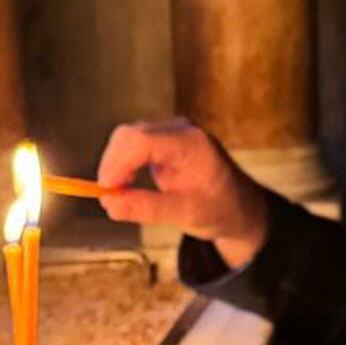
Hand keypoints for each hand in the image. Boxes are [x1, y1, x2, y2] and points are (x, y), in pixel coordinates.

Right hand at [97, 118, 270, 267]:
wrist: (239, 205)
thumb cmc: (219, 210)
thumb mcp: (185, 215)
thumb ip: (147, 208)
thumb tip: (109, 204)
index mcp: (192, 145)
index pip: (142, 141)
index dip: (117, 163)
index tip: (106, 190)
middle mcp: (181, 130)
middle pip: (130, 134)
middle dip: (113, 165)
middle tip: (108, 197)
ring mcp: (173, 131)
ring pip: (127, 137)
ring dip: (115, 164)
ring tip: (118, 194)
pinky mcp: (165, 138)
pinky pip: (133, 143)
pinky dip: (123, 163)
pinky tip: (126, 184)